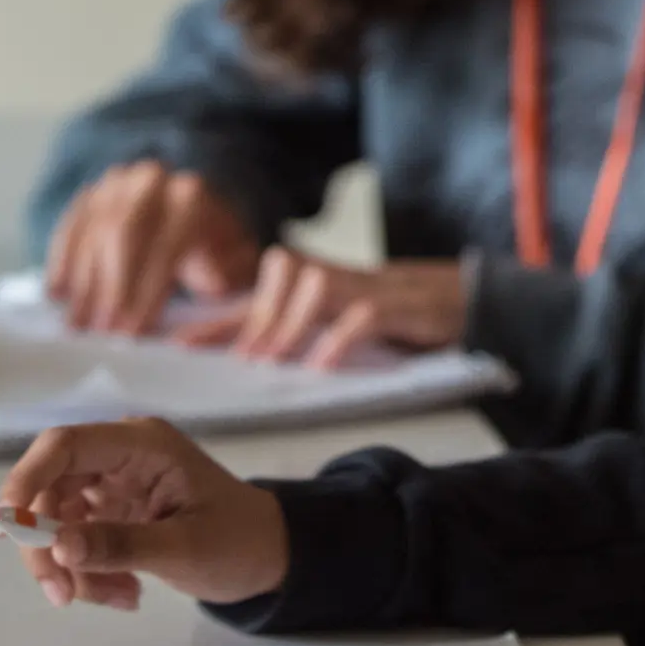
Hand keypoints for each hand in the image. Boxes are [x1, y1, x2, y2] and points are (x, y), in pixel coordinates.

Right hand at [1, 416, 287, 608]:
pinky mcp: (112, 514)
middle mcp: (121, 457)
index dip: (27, 479)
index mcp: (142, 445)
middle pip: (50, 490)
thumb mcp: (184, 549)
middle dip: (47, 546)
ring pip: (58, 524)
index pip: (66, 445)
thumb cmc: (237, 542)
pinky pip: (76, 543)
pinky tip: (126, 594)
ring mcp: (113, 486)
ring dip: (72, 569)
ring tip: (120, 598)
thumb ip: (121, 546)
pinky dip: (88, 574)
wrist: (267, 555)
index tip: (9, 527)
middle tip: (62, 595)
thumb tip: (59, 547)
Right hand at [45, 162, 260, 334]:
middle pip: (123, 233)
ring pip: (93, 231)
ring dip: (83, 281)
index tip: (132, 332)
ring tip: (77, 324)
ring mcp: (117, 184)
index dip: (147, 291)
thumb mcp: (235, 260)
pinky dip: (62, 261)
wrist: (193, 209)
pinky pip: (70, 227)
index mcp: (192, 196)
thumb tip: (212, 285)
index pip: (167, 244)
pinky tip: (57, 294)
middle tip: (98, 331)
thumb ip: (229, 273)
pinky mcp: (91, 194)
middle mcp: (152, 181)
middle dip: (109, 287)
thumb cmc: (215, 247)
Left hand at [174, 247, 466, 368]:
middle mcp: (335, 279)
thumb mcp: (340, 323)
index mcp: (315, 287)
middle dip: (253, 318)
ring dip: (288, 325)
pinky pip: (361, 316)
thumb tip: (246, 363)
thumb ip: (300, 334)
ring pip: (316, 288)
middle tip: (240, 358)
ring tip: (270, 361)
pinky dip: (337, 340)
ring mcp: (368, 287)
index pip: (254, 296)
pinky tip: (321, 366)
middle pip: (281, 279)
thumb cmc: (397, 317)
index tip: (177, 346)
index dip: (215, 319)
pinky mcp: (400, 305)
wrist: (466, 298)